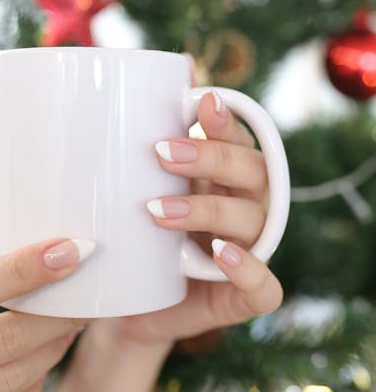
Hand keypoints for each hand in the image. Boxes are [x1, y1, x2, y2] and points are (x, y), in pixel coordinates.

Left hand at [114, 91, 282, 344]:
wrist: (126, 304)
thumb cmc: (136, 239)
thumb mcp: (133, 191)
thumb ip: (144, 148)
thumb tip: (150, 86)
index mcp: (225, 177)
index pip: (238, 139)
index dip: (225, 121)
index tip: (200, 102)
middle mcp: (245, 207)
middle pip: (251, 171)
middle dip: (210, 158)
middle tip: (162, 154)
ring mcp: (250, 251)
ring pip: (253, 220)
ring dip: (209, 209)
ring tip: (159, 211)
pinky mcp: (245, 296)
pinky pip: (264, 286)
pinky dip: (249, 269)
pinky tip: (223, 254)